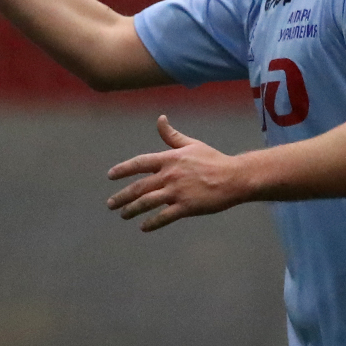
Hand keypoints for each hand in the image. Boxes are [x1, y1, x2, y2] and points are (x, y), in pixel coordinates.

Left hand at [106, 116, 247, 230]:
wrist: (235, 177)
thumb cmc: (214, 160)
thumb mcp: (192, 144)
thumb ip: (172, 136)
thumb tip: (160, 119)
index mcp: (169, 159)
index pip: (139, 163)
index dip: (123, 169)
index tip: (110, 175)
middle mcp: (170, 175)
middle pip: (139, 186)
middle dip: (122, 196)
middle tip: (110, 204)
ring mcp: (177, 192)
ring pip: (147, 202)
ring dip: (132, 209)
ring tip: (123, 214)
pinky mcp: (187, 207)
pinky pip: (164, 217)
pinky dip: (152, 223)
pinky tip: (143, 227)